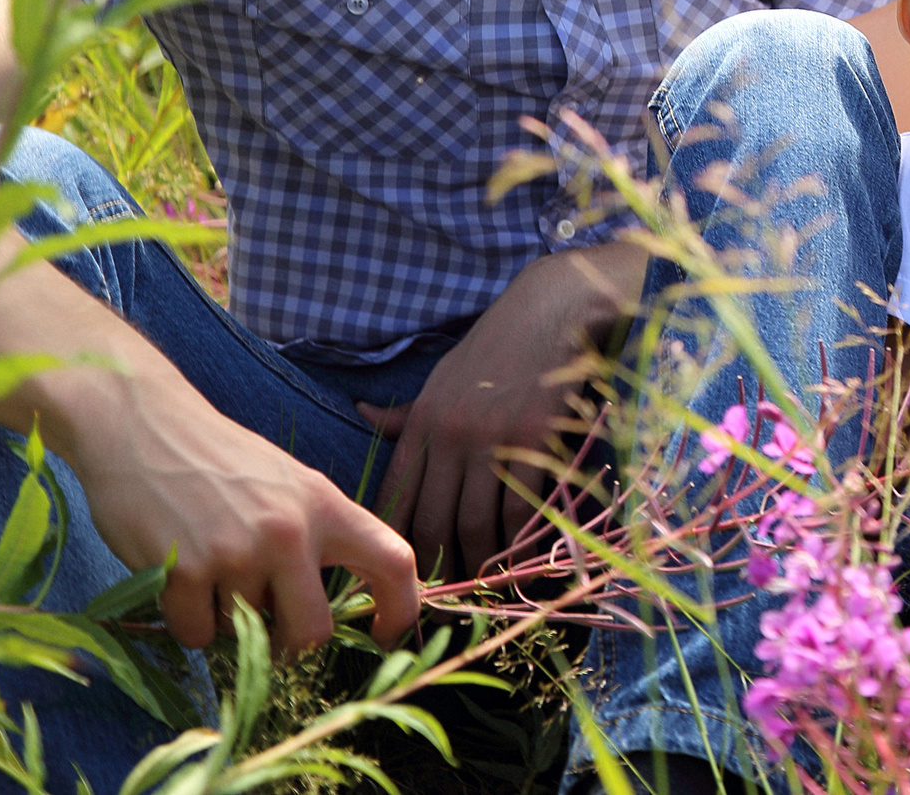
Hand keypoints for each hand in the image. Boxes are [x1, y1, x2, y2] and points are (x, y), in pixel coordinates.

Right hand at [66, 388, 417, 655]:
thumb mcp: (289, 484)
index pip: (393, 560)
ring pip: (245, 633)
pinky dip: (187, 619)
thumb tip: (338, 608)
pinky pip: (197, 634)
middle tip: (268, 629)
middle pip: (313, 632)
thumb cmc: (219, 459)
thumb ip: (319, 535)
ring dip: (227, 618)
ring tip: (209, 567)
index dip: (401, 609)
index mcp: (325, 506)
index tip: (385, 635)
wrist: (142, 425)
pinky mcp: (185, 570)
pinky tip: (178, 576)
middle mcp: (290, 531)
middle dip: (290, 645)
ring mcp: (237, 552)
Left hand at [360, 240, 644, 578]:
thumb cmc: (495, 346)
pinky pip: (520, 508)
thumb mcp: (441, 377)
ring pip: (475, 523)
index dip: (396, 543)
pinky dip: (520, 541)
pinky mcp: (534, 440)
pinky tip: (523, 560)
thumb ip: (406, 411)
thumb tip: (360, 412)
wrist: (549, 311)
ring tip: (484, 587)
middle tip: (447, 597)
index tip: (401, 575)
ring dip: (480, 563)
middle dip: (438, 567)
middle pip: (432, 521)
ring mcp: (492, 439)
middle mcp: (449, 435)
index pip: (395, 497)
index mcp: (422, 423)